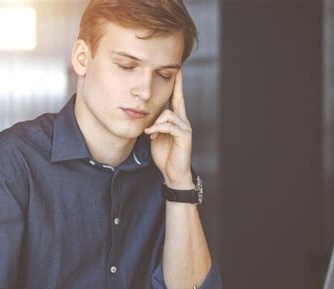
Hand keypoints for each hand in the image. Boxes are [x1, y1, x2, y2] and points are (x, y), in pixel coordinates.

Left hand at [144, 67, 193, 188]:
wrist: (173, 173)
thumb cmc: (164, 154)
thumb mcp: (155, 136)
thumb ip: (154, 124)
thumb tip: (148, 116)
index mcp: (175, 120)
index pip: (176, 98)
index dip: (176, 85)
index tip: (176, 70)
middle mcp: (183, 120)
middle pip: (178, 98)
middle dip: (176, 84)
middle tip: (177, 70)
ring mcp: (185, 127)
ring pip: (167, 114)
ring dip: (155, 122)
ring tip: (149, 133)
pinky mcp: (185, 135)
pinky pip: (168, 125)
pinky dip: (157, 128)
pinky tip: (150, 134)